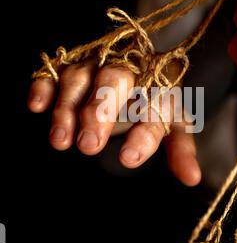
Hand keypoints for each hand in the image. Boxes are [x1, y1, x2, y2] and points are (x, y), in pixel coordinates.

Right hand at [28, 60, 200, 186]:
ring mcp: (98, 63)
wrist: (142, 69)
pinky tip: (37, 105)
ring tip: (61, 141)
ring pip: (81, 77)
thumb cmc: (155, 104)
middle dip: (99, 112)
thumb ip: (180, 149)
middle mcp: (129, 67)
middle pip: (115, 80)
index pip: (155, 106)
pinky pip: (54, 70)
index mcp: (161, 83)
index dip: (143, 133)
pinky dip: (44, 85)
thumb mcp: (172, 125)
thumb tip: (192, 180)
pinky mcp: (72, 65)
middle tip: (89, 146)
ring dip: (68, 107)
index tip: (128, 158)